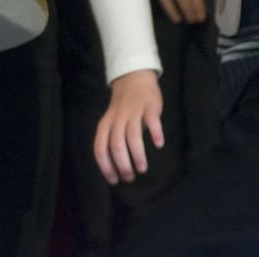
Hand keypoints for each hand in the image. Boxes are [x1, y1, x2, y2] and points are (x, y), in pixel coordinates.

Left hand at [94, 68, 163, 184]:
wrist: (133, 79)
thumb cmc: (123, 108)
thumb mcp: (112, 123)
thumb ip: (112, 140)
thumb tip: (116, 168)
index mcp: (105, 125)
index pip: (100, 147)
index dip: (105, 165)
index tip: (114, 180)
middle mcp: (117, 120)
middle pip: (115, 144)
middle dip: (122, 164)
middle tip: (130, 177)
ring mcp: (133, 113)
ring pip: (132, 136)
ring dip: (137, 154)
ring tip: (142, 169)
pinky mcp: (149, 107)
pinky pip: (152, 120)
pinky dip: (155, 132)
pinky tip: (158, 144)